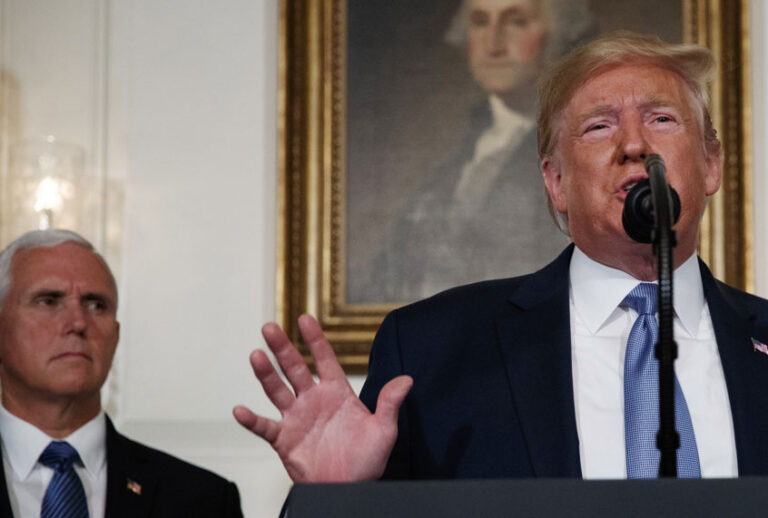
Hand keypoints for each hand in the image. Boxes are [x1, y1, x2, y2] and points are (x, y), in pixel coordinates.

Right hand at [233, 314, 411, 481]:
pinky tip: (240, 409)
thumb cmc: (367, 462)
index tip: (305, 318)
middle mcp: (313, 400)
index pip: (325, 359)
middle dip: (282, 348)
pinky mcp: (284, 439)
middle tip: (270, 327)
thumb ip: (390, 404)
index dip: (315, 339)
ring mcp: (296, 418)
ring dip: (266, 374)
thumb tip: (407, 380)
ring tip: (256, 355)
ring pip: (277, 390)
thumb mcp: (383, 431)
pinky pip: (264, 427)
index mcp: (336, 392)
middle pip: (294, 368)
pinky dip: (251, 420)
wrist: (349, 490)